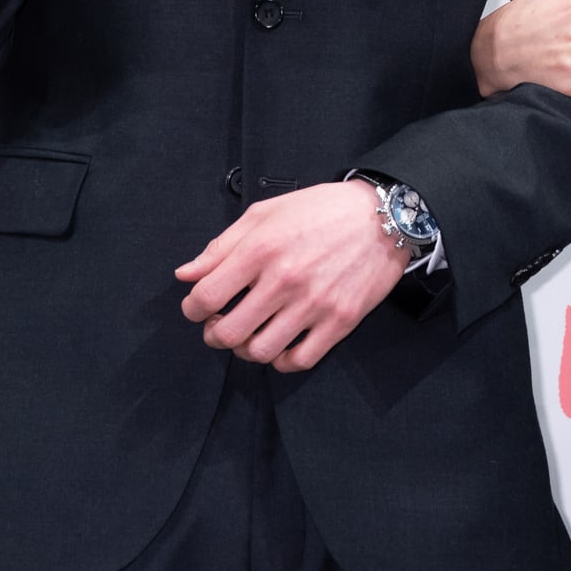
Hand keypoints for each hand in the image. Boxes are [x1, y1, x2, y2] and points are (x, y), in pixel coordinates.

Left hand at [176, 180, 403, 371]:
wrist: (383, 217)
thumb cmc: (322, 210)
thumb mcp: (265, 214)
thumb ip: (221, 246)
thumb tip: (186, 275)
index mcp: (262, 249)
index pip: (206, 297)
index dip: (192, 309)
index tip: (198, 307)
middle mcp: (285, 280)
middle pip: (228, 333)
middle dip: (214, 334)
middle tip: (220, 325)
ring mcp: (314, 304)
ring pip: (260, 352)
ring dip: (246, 349)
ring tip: (250, 334)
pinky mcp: (340, 322)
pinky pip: (300, 361)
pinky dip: (282, 360)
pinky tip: (281, 343)